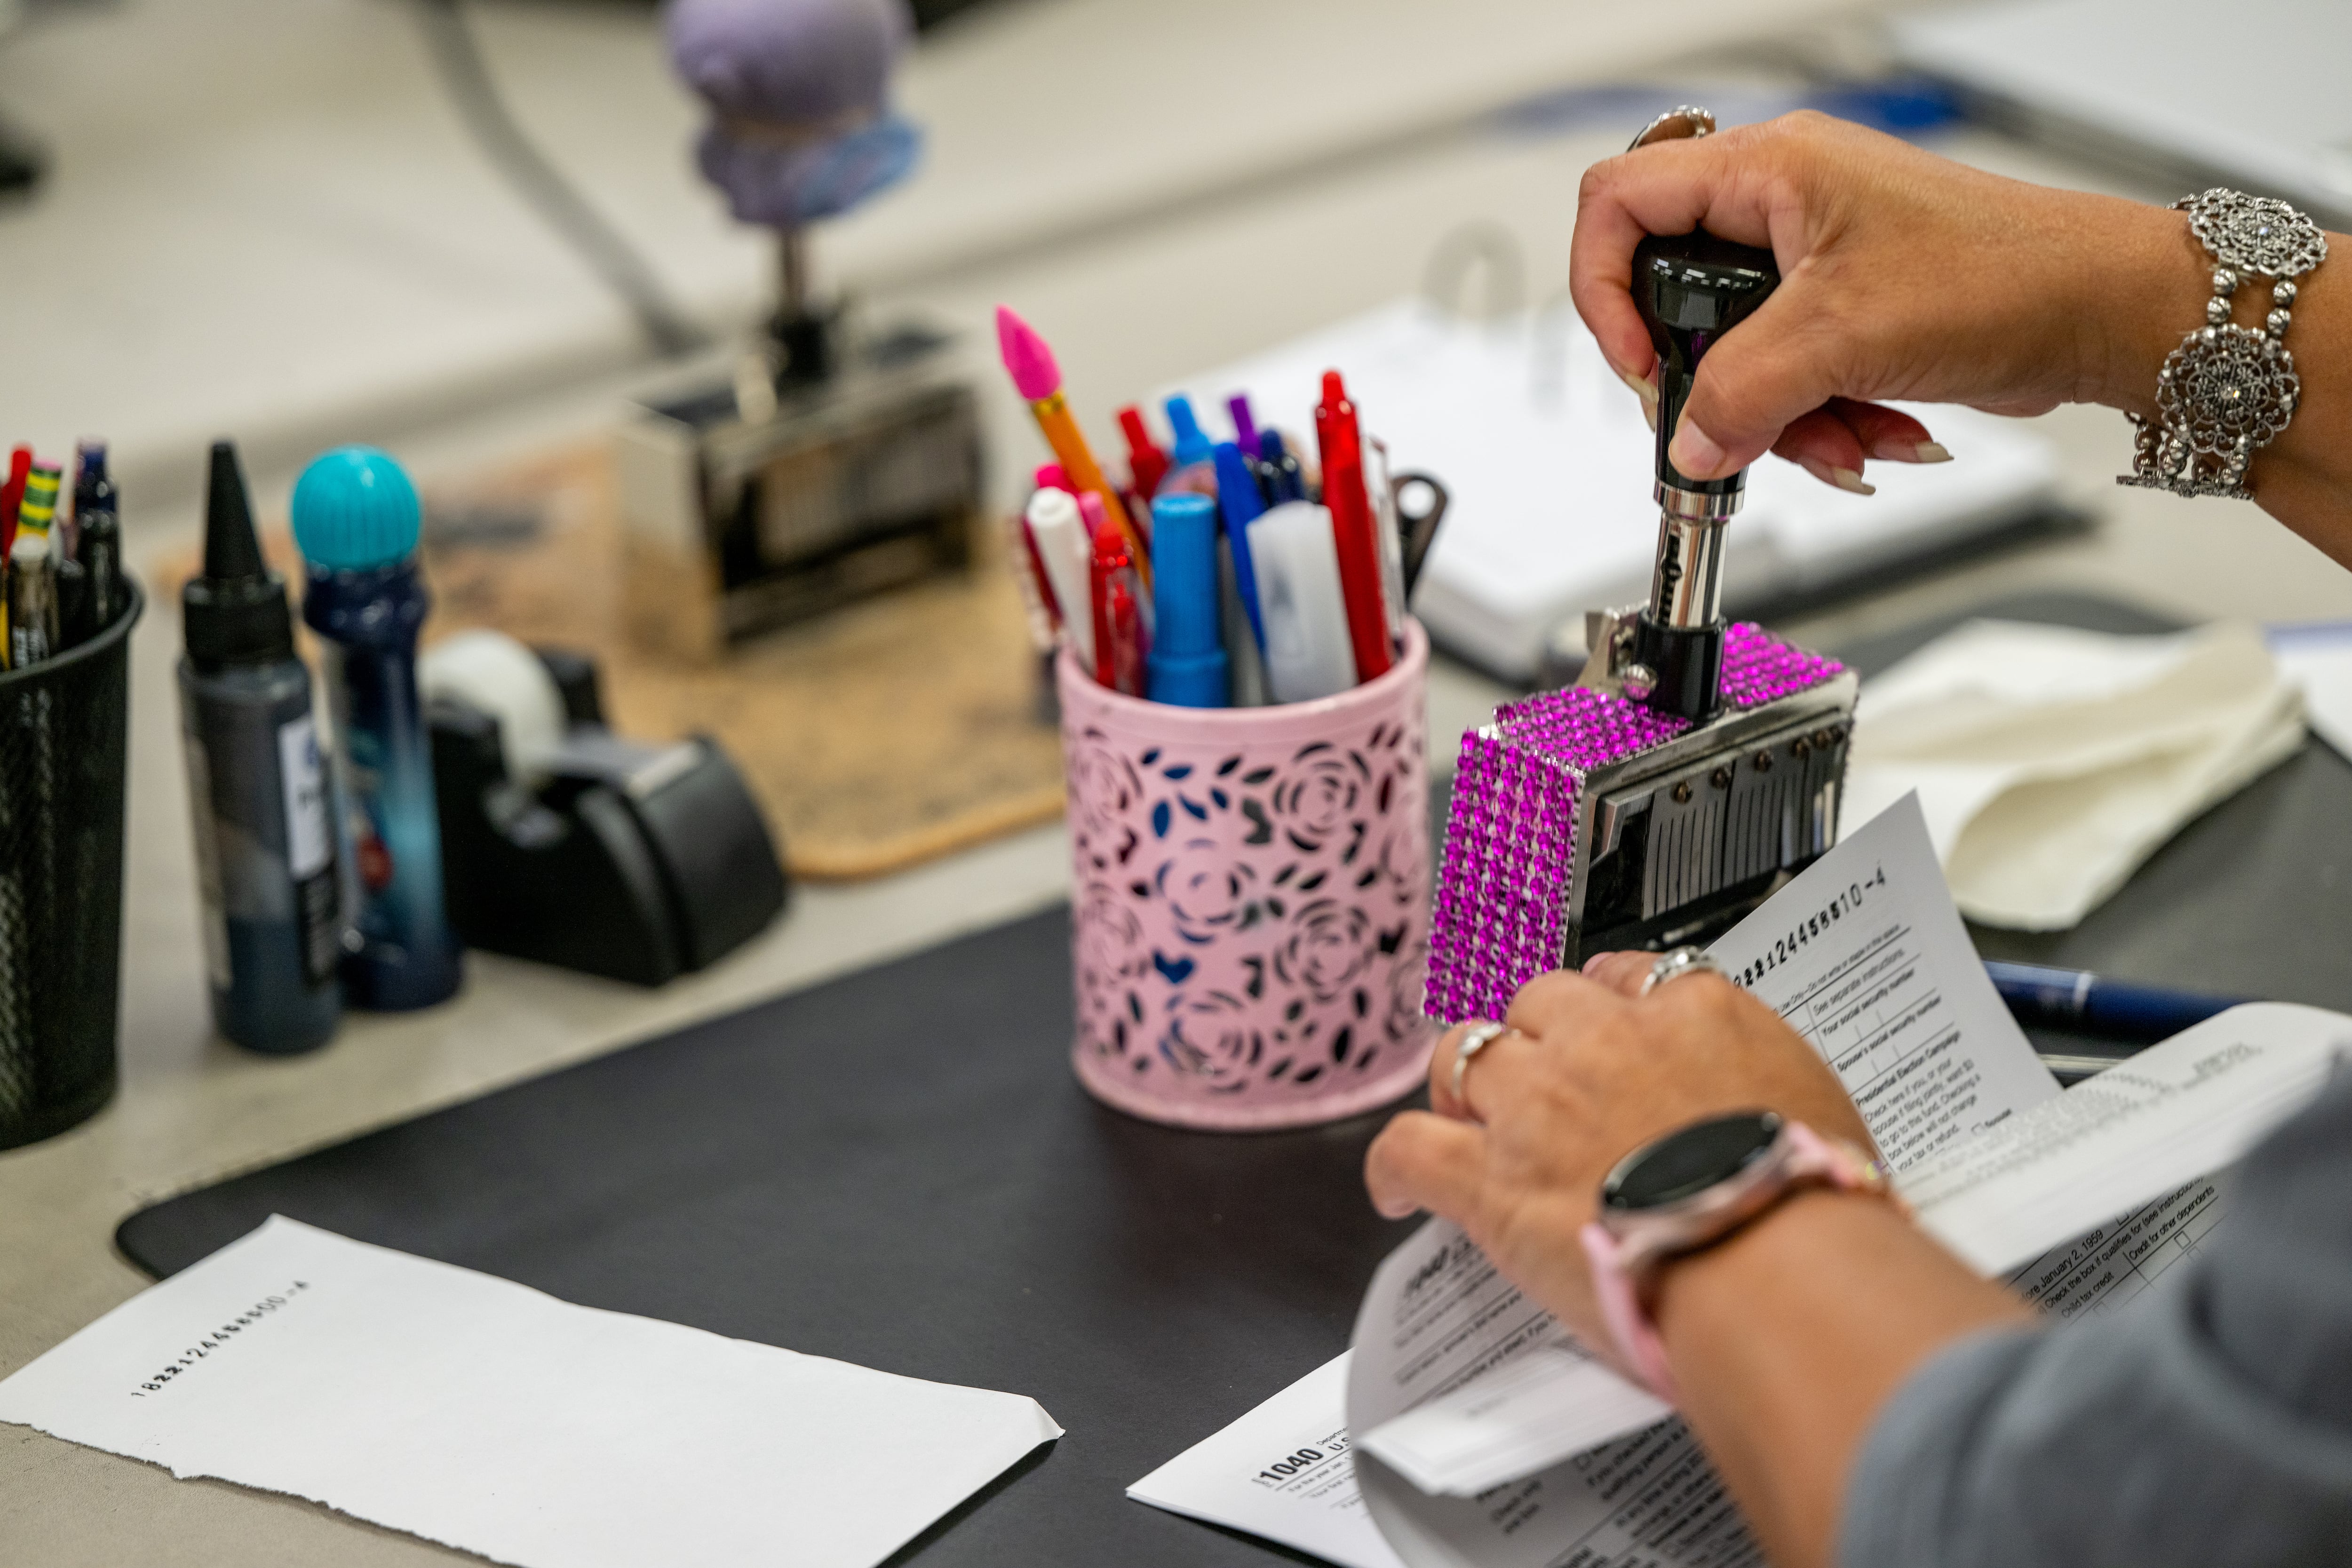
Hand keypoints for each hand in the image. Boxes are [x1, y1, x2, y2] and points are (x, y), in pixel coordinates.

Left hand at [1363, 952, 1870, 1349]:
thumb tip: (1763, 1113)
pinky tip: (1399, 1188)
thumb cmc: (1812, 1207)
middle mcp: (1606, 1042)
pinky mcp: (1491, 1178)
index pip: (1628, 977)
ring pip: (1465, 1054)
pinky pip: (1409, 1148)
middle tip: (1538, 1082)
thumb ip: (1768, 1090)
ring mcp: (1538, 1103)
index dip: (1606, 1007)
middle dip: (1535, 1038)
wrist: (1775, 1267)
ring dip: (1463, 1083)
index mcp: (1695, 1015)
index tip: (1604, 1031)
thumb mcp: (1820, 1112)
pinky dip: (1394, 1166)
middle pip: (1539, 1003)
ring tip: (1467, 1118)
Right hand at [1570, 111, 2196, 493]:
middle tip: (1727, 424)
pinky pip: (1786, 379)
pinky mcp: (1843, 312)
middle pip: (1674, 298)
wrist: (2097, 312)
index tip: (1642, 361)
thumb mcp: (1842, 337)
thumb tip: (1686, 443)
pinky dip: (1817, 419)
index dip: (1604, 287)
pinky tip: (1869, 431)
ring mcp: (1812, 259)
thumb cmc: (2004, 275)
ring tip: (1837, 437)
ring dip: (1774, 417)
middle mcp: (1781, 203)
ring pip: (1732, 356)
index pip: (1619, 202)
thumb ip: (1740, 393)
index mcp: (1768, 168)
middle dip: (1708, 380)